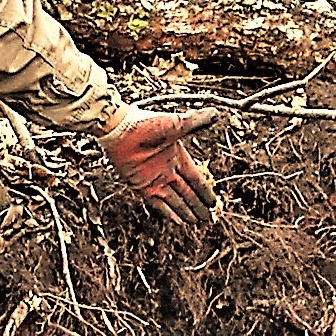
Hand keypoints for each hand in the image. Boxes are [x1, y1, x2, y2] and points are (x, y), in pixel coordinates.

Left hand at [98, 106, 219, 224]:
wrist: (120, 129)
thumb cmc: (146, 124)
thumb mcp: (175, 124)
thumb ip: (196, 122)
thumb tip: (216, 113)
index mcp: (177, 156)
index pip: (195, 178)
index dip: (205, 191)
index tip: (214, 203)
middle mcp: (168, 169)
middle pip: (187, 192)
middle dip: (197, 205)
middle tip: (208, 218)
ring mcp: (154, 179)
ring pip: (175, 199)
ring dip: (186, 211)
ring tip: (196, 222)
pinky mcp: (141, 186)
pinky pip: (158, 203)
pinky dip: (169, 212)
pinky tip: (179, 222)